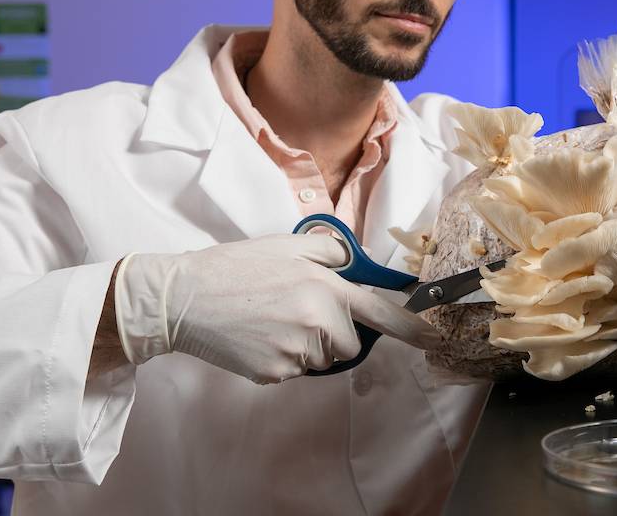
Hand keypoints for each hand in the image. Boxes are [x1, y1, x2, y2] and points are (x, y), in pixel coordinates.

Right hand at [114, 234, 439, 383]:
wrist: (184, 298)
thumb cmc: (234, 268)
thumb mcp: (286, 244)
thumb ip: (328, 251)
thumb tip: (350, 264)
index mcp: (324, 287)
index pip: (380, 311)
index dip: (411, 327)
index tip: (433, 337)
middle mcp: (317, 321)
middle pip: (348, 344)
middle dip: (333, 333)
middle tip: (296, 311)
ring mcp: (296, 351)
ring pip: (320, 359)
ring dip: (306, 346)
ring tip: (270, 321)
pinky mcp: (274, 373)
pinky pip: (294, 371)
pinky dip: (281, 358)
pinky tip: (257, 337)